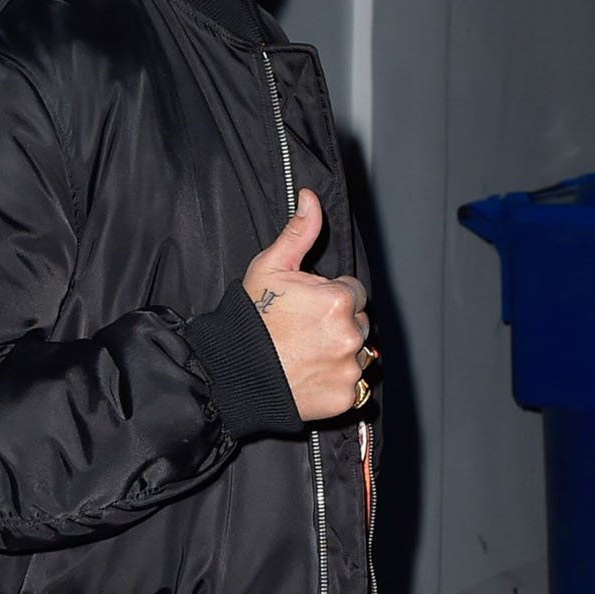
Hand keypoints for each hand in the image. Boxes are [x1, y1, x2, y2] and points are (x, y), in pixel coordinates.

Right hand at [243, 188, 370, 420]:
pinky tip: (310, 373)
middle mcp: (350, 334)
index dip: (330, 295)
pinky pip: (354, 384)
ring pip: (359, 352)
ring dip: (341, 351)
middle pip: (359, 321)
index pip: (354, 291)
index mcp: (338, 299)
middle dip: (338, 322)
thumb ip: (299, 232)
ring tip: (307, 352)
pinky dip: (337, 379)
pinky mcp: (346, 396)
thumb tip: (310, 197)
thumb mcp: (270, 267)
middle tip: (304, 330)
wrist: (234, 372)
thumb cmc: (251, 318)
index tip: (307, 306)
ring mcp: (350, 368)